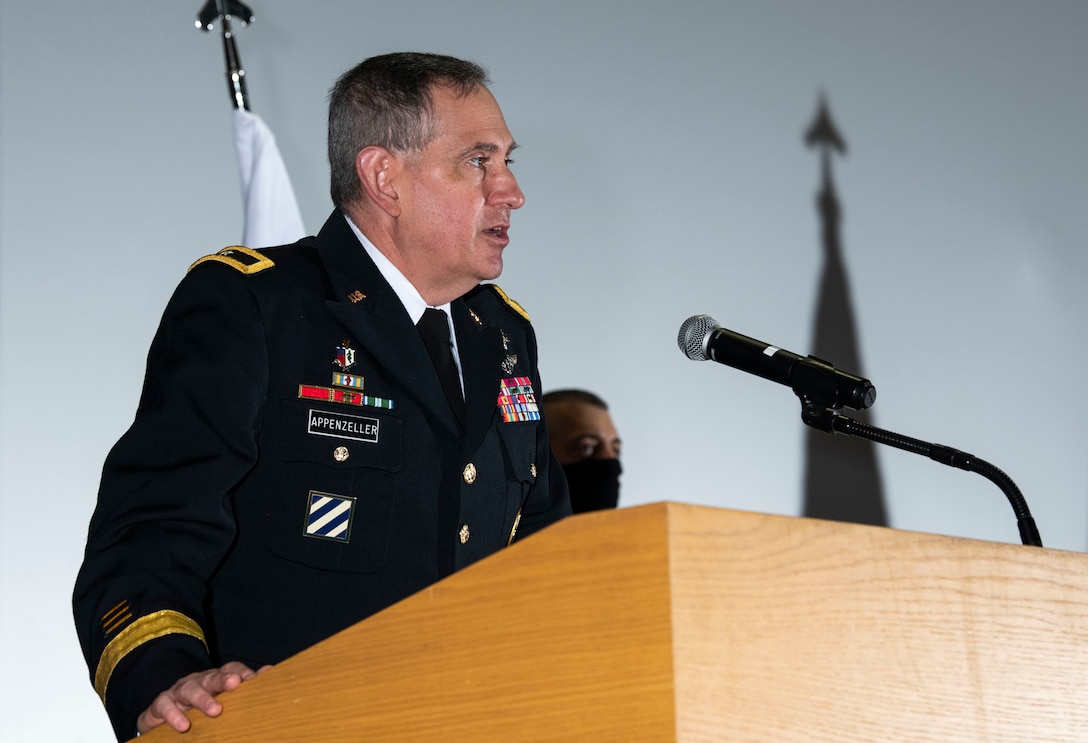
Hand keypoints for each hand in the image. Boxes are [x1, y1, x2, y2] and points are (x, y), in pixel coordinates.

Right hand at [136, 661, 270, 734]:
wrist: (162, 710)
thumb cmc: (198, 706)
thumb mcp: (220, 699)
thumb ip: (243, 691)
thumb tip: (268, 674)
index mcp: (215, 679)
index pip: (231, 669)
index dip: (242, 672)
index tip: (255, 678)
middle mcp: (199, 681)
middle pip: (212, 677)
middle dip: (224, 679)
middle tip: (235, 683)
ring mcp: (179, 691)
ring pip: (190, 689)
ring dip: (203, 699)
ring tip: (215, 710)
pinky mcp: (161, 704)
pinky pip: (165, 705)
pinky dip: (174, 714)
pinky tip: (183, 725)